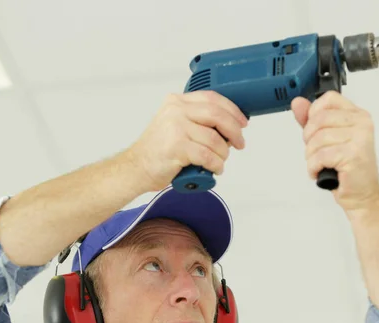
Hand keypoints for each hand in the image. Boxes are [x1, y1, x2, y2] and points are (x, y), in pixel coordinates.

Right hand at [125, 91, 247, 191]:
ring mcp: (175, 128)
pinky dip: (216, 164)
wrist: (136, 167)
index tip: (242, 122)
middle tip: (239, 143)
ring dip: (223, 154)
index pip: (212, 98)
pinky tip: (215, 168)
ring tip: (220, 161)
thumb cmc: (158, 151)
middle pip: (217, 115)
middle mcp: (176, 111)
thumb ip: (196, 120)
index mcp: (177, 101)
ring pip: (214, 139)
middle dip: (234, 131)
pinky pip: (207, 155)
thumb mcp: (174, 124)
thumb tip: (228, 126)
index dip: (232, 110)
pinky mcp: (177, 147)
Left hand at [291, 91, 378, 211]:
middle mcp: (362, 124)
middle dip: (309, 139)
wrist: (362, 194)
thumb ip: (311, 120)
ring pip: (317, 138)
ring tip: (320, 164)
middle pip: (319, 119)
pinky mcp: (353, 155)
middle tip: (316, 152)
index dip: (314, 114)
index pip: (329, 99)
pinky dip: (314, 167)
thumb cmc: (346, 168)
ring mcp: (359, 138)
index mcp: (357, 115)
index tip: (314, 130)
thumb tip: (297, 103)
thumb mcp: (327, 139)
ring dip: (311, 156)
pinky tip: (320, 171)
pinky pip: (320, 156)